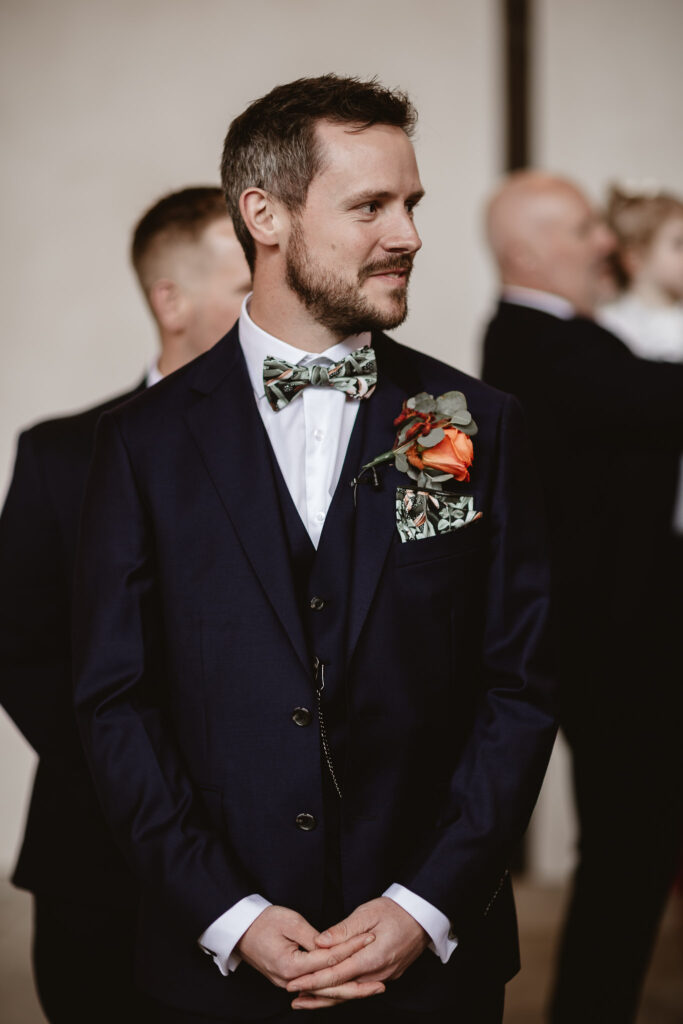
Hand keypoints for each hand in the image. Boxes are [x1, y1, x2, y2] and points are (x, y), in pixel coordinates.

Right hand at [236, 905, 377, 993]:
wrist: (239, 929)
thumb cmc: (263, 921)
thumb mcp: (290, 921)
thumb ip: (314, 937)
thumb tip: (333, 946)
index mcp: (291, 965)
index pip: (329, 960)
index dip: (351, 949)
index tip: (370, 939)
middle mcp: (289, 981)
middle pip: (328, 987)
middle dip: (356, 986)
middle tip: (380, 985)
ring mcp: (287, 984)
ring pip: (323, 992)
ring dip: (347, 991)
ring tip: (370, 990)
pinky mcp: (288, 981)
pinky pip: (314, 989)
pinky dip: (331, 991)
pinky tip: (347, 992)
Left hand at [287, 897, 428, 1009]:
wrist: (424, 916)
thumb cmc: (396, 910)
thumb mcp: (368, 913)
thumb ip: (343, 930)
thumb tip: (320, 942)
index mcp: (373, 957)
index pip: (337, 974)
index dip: (313, 980)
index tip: (294, 983)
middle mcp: (379, 973)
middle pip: (342, 990)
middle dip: (316, 994)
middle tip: (293, 995)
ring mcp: (384, 977)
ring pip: (351, 992)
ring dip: (327, 996)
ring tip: (304, 999)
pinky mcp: (387, 975)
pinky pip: (361, 988)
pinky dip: (343, 991)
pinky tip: (330, 991)